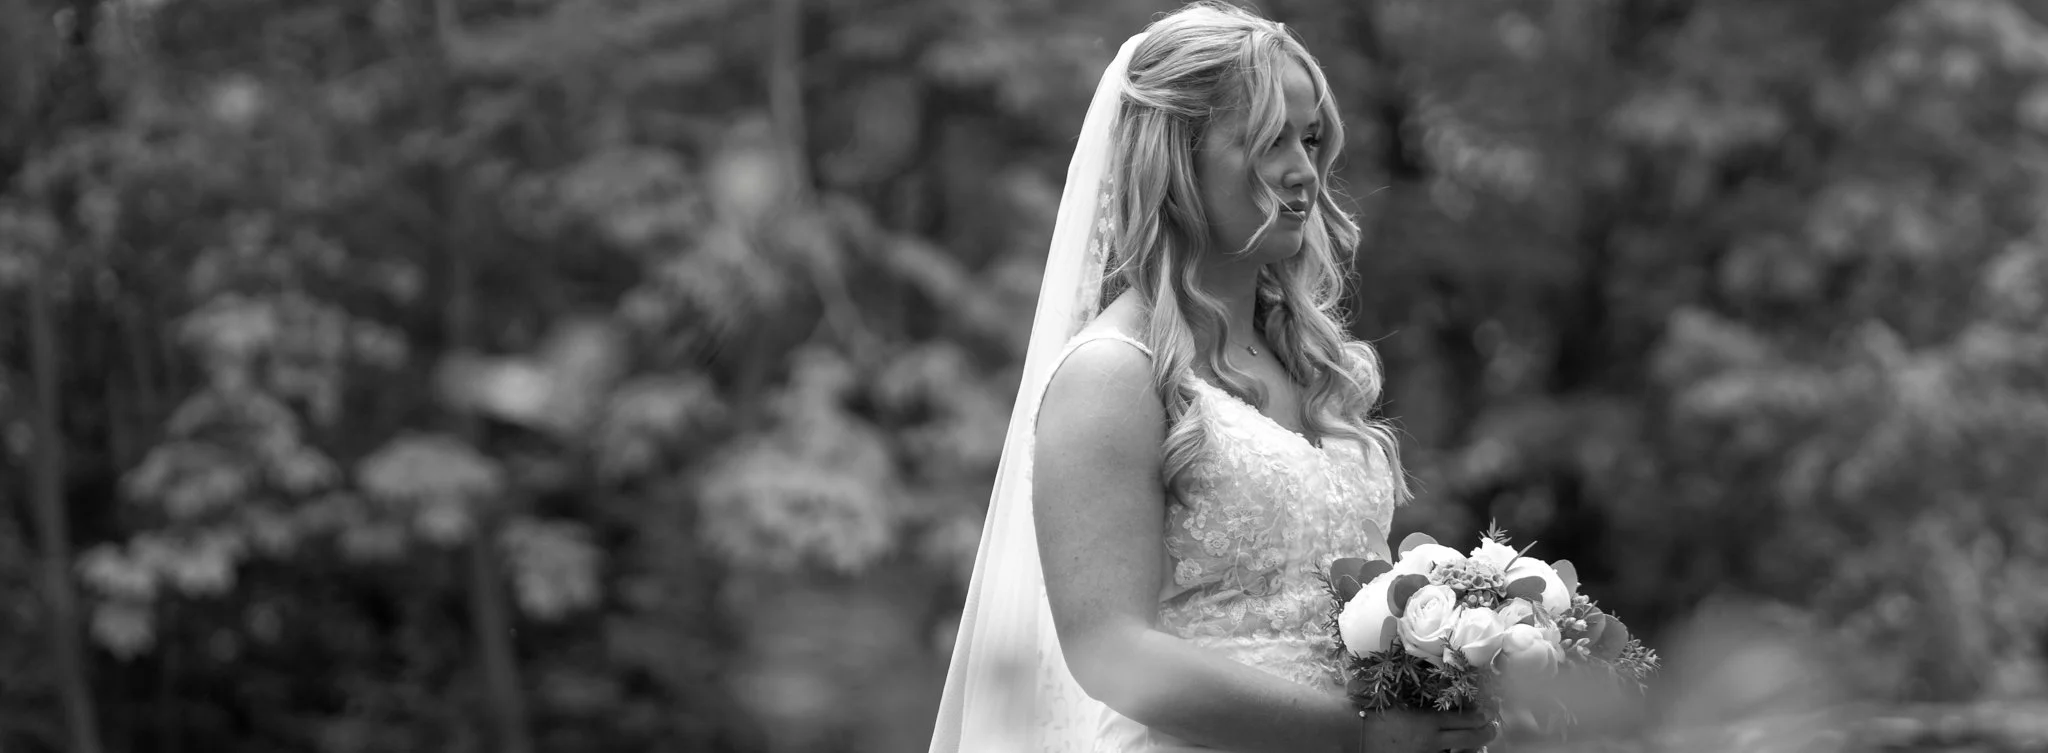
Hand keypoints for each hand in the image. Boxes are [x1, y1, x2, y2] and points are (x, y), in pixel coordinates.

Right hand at [1356, 707, 1498, 752]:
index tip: (1489, 711)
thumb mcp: (1399, 701)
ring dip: (1472, 749)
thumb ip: (1419, 700)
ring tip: (1478, 745)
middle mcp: (1431, 741)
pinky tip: (1455, 752)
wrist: (1352, 732)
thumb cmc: (1371, 711)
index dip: (1482, 716)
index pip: (1465, 719)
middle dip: (1486, 732)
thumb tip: (1437, 691)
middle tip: (1492, 728)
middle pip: (1470, 739)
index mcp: (1428, 721)